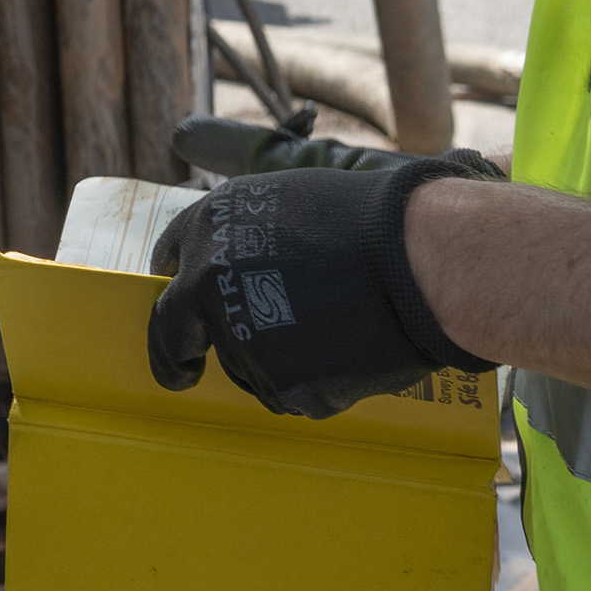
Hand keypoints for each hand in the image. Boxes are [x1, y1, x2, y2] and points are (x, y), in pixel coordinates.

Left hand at [145, 152, 500, 417]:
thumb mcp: (287, 196)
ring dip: (270, 362)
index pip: (167, 264)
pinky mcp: (279, 382)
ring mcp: (240, 334)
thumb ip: (244, 234)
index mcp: (208, 225)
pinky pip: (286, 393)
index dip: (175, 290)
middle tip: (180, 374)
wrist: (423, 258)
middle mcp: (208, 280)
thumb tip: (227, 262)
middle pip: (171, 332)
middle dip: (173, 356)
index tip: (178, 312)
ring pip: (242, 365)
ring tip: (328, 334)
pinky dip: (311, 385)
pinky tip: (345, 359)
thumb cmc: (372, 218)